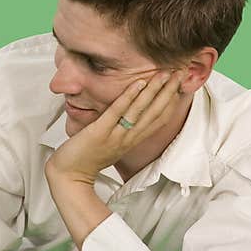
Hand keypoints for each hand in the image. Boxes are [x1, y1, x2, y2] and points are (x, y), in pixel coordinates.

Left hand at [45, 69, 182, 186]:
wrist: (69, 177)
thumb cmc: (86, 160)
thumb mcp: (111, 145)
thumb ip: (121, 131)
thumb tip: (126, 116)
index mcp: (131, 141)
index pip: (159, 120)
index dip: (171, 102)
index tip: (179, 85)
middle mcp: (127, 138)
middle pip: (155, 113)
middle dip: (169, 92)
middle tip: (180, 73)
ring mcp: (115, 136)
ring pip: (140, 111)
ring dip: (154, 90)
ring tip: (165, 74)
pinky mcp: (100, 132)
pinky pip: (117, 112)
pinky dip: (129, 97)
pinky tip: (138, 83)